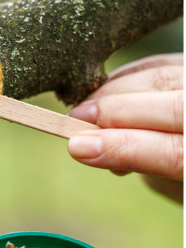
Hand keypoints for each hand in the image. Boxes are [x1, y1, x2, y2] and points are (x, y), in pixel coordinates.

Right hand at [67, 53, 182, 201]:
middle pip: (171, 107)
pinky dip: (128, 76)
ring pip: (162, 77)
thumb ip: (140, 162)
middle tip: (72, 122)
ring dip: (115, 93)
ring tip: (85, 112)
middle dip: (114, 112)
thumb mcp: (173, 184)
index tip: (77, 146)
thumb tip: (88, 145)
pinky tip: (105, 92)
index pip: (175, 153)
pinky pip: (161, 63)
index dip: (123, 148)